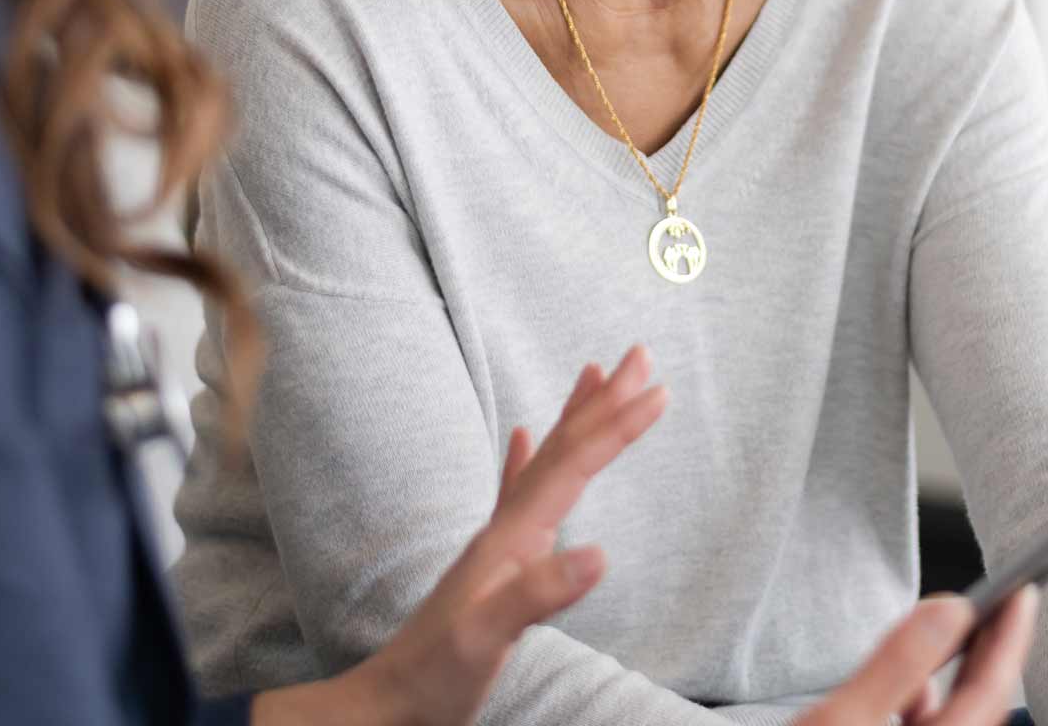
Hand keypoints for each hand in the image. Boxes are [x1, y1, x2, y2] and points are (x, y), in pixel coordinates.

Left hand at [255, 346, 667, 725]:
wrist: (388, 701)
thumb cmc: (435, 674)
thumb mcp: (487, 637)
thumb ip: (538, 593)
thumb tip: (600, 553)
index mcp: (511, 538)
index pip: (572, 466)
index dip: (616, 427)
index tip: (659, 391)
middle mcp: (505, 527)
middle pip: (561, 448)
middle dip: (604, 402)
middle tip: (639, 356)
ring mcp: (497, 541)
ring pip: (545, 460)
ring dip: (575, 417)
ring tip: (595, 375)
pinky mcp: (493, 561)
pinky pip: (515, 490)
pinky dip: (526, 457)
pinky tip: (521, 436)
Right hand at [796, 584, 1039, 725]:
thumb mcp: (841, 721)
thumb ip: (898, 664)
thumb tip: (948, 611)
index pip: (990, 693)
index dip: (1010, 638)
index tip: (1023, 594)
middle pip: (982, 710)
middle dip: (993, 654)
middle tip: (1005, 603)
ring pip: (959, 724)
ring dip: (961, 679)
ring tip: (959, 635)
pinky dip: (929, 705)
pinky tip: (914, 689)